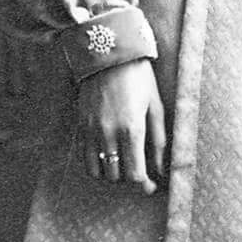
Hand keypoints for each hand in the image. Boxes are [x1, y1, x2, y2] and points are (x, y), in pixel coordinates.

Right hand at [77, 60, 167, 192]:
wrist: (109, 55)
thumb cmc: (139, 79)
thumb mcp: (155, 107)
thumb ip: (159, 141)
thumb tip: (161, 170)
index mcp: (132, 128)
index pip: (135, 174)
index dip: (145, 186)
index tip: (151, 187)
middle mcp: (108, 133)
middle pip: (116, 176)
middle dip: (129, 178)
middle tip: (139, 170)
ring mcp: (91, 130)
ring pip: (97, 171)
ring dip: (111, 172)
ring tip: (123, 163)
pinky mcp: (80, 125)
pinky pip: (85, 157)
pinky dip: (96, 162)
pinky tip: (108, 154)